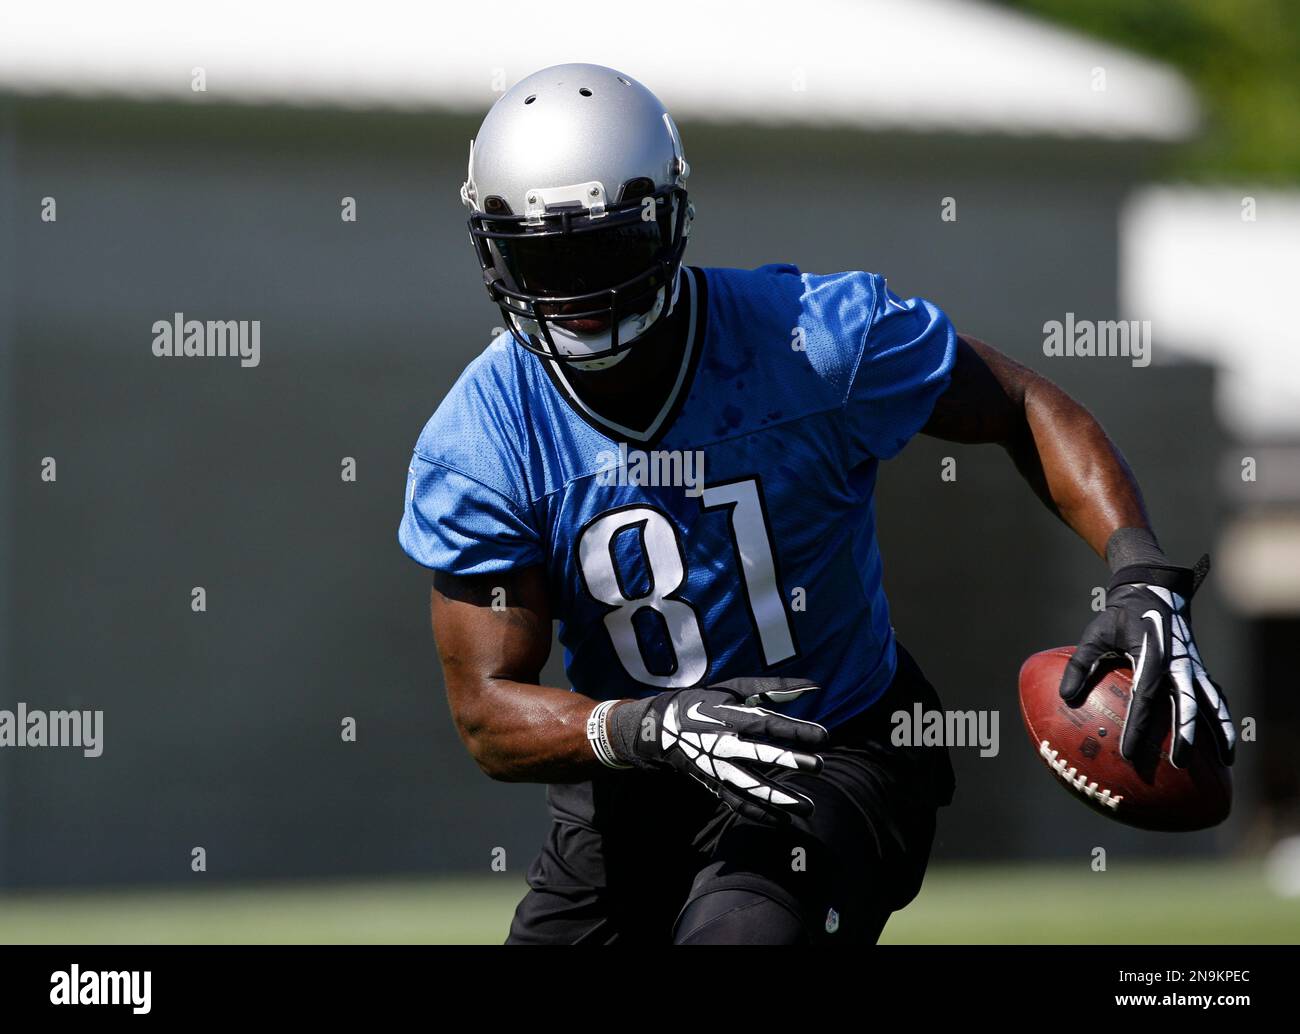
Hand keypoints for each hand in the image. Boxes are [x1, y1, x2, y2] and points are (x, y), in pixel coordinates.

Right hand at [609, 677, 828, 821]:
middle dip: (790, 762)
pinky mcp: (714, 784)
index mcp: (731, 716)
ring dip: (779, 798)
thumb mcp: (735, 689)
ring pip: (750, 786)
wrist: (660, 728)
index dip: (795, 729)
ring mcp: (718, 768)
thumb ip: (773, 688)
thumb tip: (813, 686)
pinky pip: (738, 803)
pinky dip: (760, 814)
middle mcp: (725, 744)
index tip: (823, 736)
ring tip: (807, 807)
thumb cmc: (704, 702)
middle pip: (761, 755)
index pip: (768, 723)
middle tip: (820, 766)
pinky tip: (784, 820)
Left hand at [1059, 555, 1234, 767]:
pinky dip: (1223, 717)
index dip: (1138, 727)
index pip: (1144, 697)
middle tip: (1179, 764)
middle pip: (1185, 703)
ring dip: (1220, 730)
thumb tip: (1065, 698)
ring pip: (1211, 701)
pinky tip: (1226, 741)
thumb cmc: (1120, 615)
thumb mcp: (1095, 633)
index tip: (1129, 753)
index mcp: (1150, 653)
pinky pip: (1215, 696)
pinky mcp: (1200, 668)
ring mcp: (1193, 665)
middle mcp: (1177, 661)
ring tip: (1227, 760)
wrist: (1154, 590)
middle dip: (1185, 735)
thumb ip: (1080, 664)